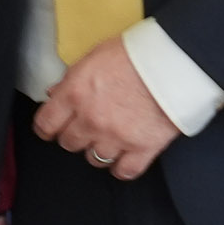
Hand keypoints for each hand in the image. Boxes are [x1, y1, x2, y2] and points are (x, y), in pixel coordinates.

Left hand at [32, 36, 181, 180]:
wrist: (176, 60)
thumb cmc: (137, 53)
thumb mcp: (95, 56)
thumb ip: (72, 79)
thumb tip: (54, 93)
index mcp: (75, 94)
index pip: (46, 124)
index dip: (47, 127)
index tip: (51, 128)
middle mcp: (91, 119)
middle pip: (69, 143)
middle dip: (75, 135)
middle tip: (86, 127)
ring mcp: (116, 137)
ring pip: (94, 159)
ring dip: (98, 150)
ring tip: (108, 139)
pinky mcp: (143, 148)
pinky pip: (124, 171)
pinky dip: (122, 167)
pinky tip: (124, 158)